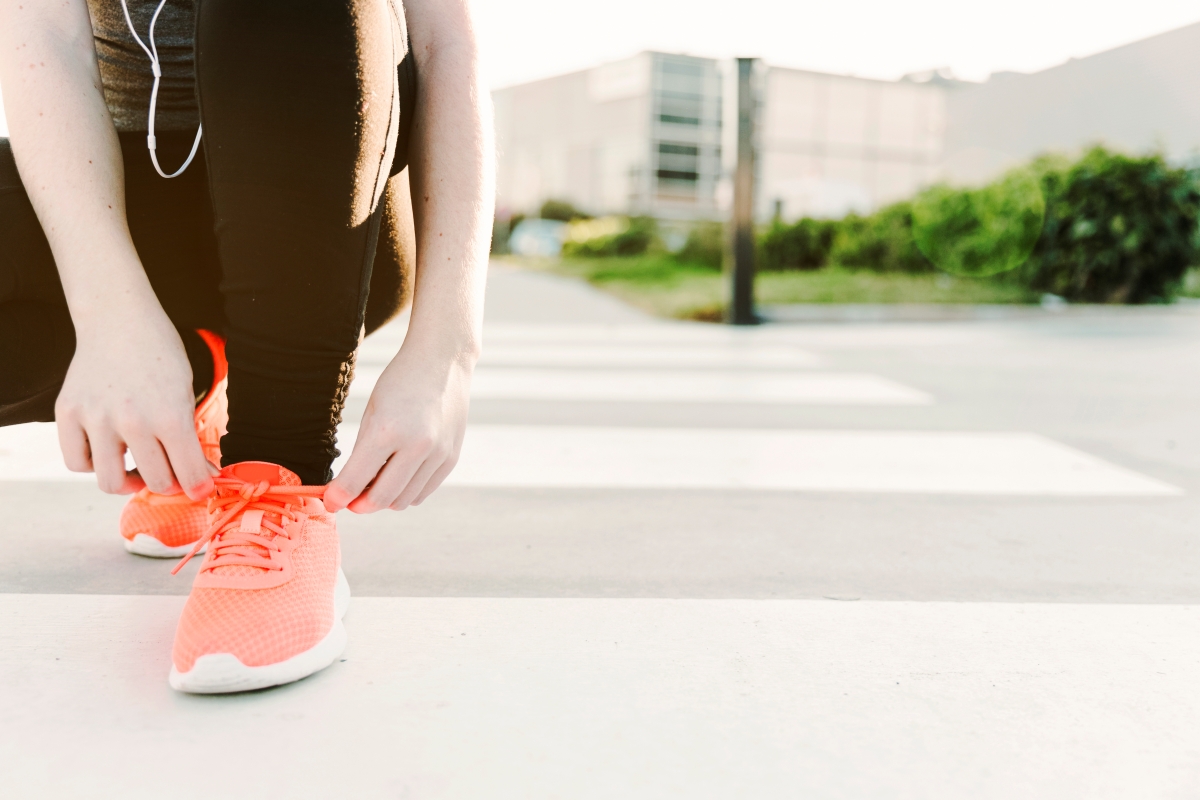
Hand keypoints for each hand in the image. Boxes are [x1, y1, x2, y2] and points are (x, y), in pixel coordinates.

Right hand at [55, 309, 214, 500]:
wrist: (119, 320)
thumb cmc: (160, 355)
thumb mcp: (185, 392)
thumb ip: (188, 434)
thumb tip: (200, 476)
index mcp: (169, 415)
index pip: (189, 473)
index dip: (199, 488)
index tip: (201, 490)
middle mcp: (132, 421)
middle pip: (155, 482)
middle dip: (170, 484)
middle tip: (171, 474)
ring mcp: (96, 418)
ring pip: (110, 482)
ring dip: (130, 482)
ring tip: (138, 469)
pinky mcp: (68, 413)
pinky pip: (77, 462)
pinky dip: (93, 465)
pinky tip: (107, 452)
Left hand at [324, 348, 471, 512]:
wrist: (442, 361)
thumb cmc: (400, 382)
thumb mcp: (372, 412)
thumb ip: (362, 453)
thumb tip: (350, 490)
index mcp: (387, 430)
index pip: (355, 481)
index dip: (337, 498)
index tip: (330, 502)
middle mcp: (417, 446)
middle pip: (381, 498)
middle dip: (359, 505)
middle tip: (349, 500)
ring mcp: (438, 454)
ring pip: (403, 501)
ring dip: (383, 500)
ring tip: (373, 485)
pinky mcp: (451, 458)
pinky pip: (423, 492)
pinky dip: (406, 493)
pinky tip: (396, 479)